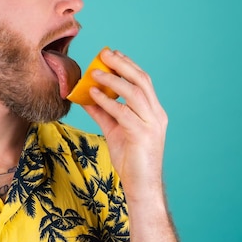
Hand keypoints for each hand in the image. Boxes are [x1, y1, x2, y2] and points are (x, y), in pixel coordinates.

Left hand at [82, 49, 168, 201]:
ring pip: (135, 93)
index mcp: (154, 112)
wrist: (141, 187)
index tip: (112, 53)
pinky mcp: (142, 136)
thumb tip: (85, 96)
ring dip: (114, 80)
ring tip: (95, 72)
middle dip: (122, 64)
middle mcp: (157, 115)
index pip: (143, 81)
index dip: (128, 65)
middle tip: (104, 54)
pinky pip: (123, 113)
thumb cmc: (130, 159)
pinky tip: (94, 95)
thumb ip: (102, 112)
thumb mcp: (114, 130)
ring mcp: (152, 125)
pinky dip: (108, 101)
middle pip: (142, 81)